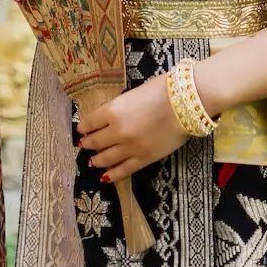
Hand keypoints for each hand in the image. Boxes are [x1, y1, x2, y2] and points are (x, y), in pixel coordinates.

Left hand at [76, 73, 191, 181]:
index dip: (84, 126)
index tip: (81, 129)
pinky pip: (124, 170)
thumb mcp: (134, 93)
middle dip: (88, 144)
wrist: (185, 104)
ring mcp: (130, 147)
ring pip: (106, 158)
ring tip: (93, 161)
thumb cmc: (162, 90)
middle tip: (83, 145)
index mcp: (113, 111)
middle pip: (95, 142)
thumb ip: (121, 106)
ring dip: (97, 160)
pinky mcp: (144, 159)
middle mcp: (117, 131)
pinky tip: (106, 177)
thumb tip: (113, 114)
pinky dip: (113, 175)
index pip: (90, 122)